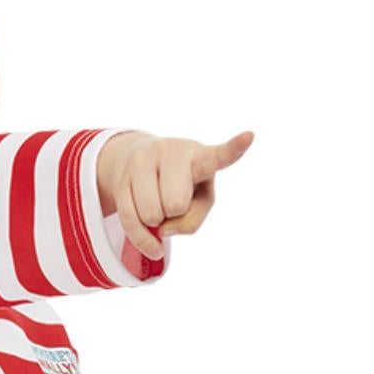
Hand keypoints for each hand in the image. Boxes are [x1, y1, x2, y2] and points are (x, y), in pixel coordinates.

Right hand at [98, 130, 253, 260]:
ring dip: (154, 221)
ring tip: (156, 203)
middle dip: (173, 213)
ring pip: (150, 215)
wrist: (136, 162)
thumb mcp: (200, 202)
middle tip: (171, 201)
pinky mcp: (123, 178)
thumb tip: (161, 231)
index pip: (218, 156)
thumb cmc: (182, 186)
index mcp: (201, 156)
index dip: (234, 148)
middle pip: (175, 204)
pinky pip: (130, 221)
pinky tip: (147, 230)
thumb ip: (192, 221)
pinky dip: (141, 237)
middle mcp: (172, 151)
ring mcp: (144, 161)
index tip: (250, 136)